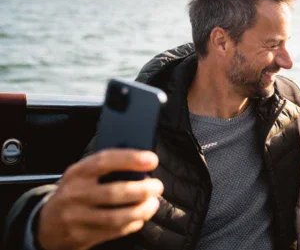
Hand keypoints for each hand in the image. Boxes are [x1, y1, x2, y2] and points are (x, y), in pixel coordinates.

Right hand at [37, 149, 162, 249]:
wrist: (45, 224)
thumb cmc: (74, 193)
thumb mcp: (81, 175)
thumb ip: (105, 169)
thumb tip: (141, 164)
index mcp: (76, 173)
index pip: (104, 161)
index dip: (130, 159)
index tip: (152, 160)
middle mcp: (75, 194)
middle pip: (114, 192)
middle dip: (142, 190)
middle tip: (157, 186)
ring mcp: (76, 218)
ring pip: (116, 217)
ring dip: (141, 210)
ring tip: (153, 204)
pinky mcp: (82, 237)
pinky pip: (114, 232)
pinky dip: (132, 225)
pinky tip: (140, 218)